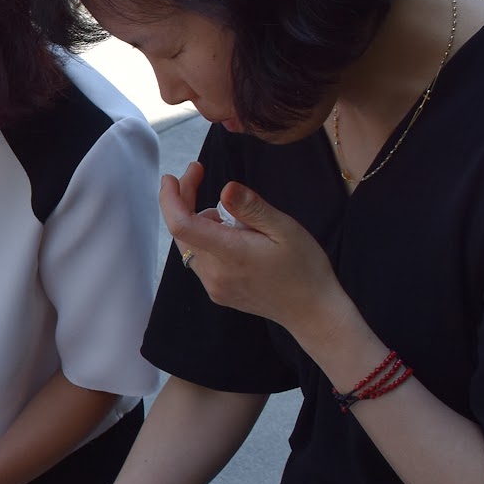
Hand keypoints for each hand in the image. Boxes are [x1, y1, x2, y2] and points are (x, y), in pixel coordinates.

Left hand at [161, 163, 345, 337]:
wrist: (312, 310)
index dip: (170, 198)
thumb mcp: (284, 229)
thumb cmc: (304, 267)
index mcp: (230, 254)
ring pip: (190, 244)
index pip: (181, 225)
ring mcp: (213, 285)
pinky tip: (235, 236)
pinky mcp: (217, 292)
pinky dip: (208, 240)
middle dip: (184, 199)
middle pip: (182, 231)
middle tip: (199, 173)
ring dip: (200, 221)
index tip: (172, 177)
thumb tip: (225, 188)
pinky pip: (201, 259)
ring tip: (237, 218)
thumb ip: (251, 208)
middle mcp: (214, 273)